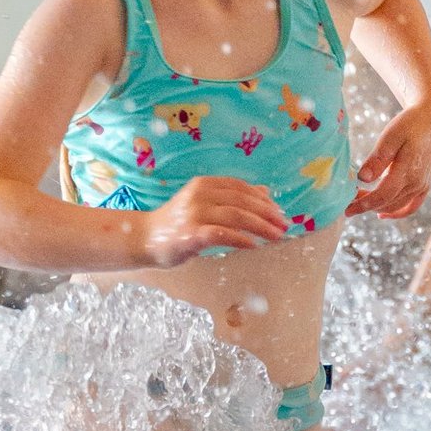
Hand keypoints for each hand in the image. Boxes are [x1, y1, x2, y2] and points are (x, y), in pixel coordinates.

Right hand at [137, 176, 288, 266]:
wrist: (145, 238)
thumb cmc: (177, 222)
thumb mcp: (205, 203)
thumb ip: (232, 197)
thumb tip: (265, 191)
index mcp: (205, 184)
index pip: (241, 188)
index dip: (263, 199)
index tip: (279, 212)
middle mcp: (200, 195)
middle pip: (242, 201)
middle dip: (267, 214)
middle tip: (284, 226)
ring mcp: (194, 214)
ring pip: (236, 216)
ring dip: (260, 226)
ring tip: (276, 236)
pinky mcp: (190, 234)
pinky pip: (221, 234)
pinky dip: (241, 239)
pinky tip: (253, 246)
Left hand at [347, 101, 430, 218]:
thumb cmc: (410, 124)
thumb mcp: (391, 136)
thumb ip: (378, 158)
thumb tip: (363, 178)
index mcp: (408, 171)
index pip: (382, 196)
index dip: (363, 204)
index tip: (346, 208)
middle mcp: (417, 183)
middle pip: (387, 203)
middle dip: (366, 206)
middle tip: (347, 202)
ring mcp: (422, 186)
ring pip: (397, 206)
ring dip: (377, 207)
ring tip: (359, 202)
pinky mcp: (425, 185)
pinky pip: (411, 207)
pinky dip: (397, 213)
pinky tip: (381, 214)